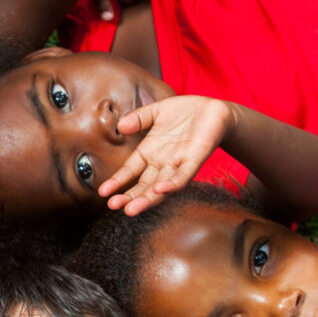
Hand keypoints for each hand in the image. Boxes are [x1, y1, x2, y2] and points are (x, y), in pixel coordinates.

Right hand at [99, 95, 233, 213]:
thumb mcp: (156, 112)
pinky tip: (160, 189)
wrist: (214, 108)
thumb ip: (138, 118)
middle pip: (143, 185)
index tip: (103, 192)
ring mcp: (178, 164)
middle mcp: (162, 163)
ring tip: (131, 209)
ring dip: (146, 199)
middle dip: (129, 197)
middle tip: (114, 206)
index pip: (130, 171)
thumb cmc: (186, 112)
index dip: (117, 182)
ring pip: (160, 187)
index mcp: (149, 153)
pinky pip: (183, 176)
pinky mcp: (195, 160)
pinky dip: (172, 184)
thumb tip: (121, 126)